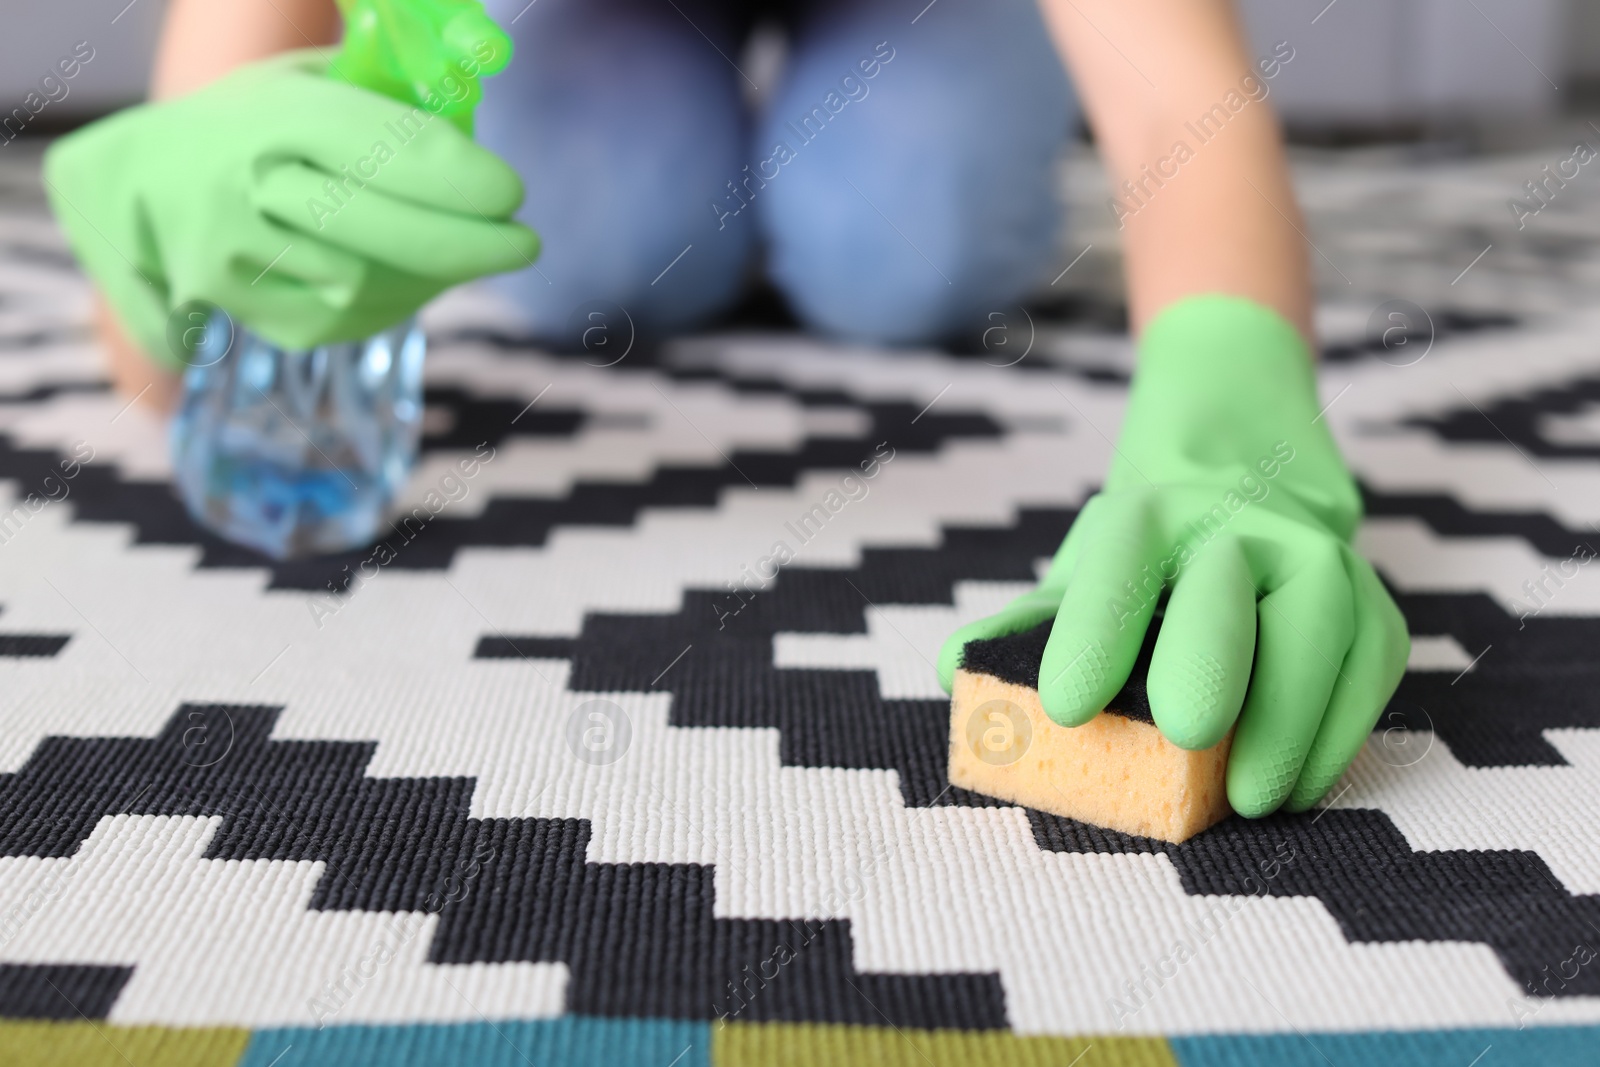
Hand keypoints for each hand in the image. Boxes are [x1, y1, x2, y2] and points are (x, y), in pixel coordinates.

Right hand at [43, 50, 538, 366]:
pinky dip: (390, 308)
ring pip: (364, 286)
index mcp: (275, 115)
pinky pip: (335, 322)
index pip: (382, 147)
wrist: (129, 183)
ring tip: (469, 258)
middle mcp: (248, 184)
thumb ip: (382, 101)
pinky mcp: (230, 305)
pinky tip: (419, 288)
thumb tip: (475, 129)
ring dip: (434, 279)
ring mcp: (232, 252)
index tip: (511, 194)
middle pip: (379, 230)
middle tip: (522, 244)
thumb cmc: (249, 128)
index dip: (459, 179)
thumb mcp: (303, 86)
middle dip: (466, 243)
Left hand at [938, 296, 1408, 817]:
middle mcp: (1235, 520)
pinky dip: (1340, 729)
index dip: (1092, 632)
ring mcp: (1311, 551)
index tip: (1063, 707)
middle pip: (1226, 586)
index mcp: (1149, 513)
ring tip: (1253, 800)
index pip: (1119, 566)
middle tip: (1185, 734)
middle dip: (1209, 657)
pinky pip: (1370, 659)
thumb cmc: (1148, 551)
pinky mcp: (1369, 594)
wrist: (1246, 460)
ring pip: (1321, 620)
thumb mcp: (1082, 573)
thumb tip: (954, 670)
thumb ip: (1026, 626)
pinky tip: (1300, 786)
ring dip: (1293, 714)